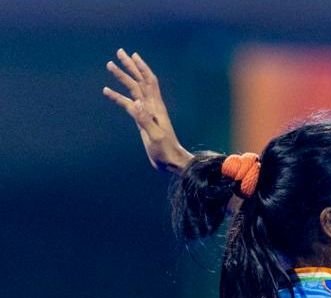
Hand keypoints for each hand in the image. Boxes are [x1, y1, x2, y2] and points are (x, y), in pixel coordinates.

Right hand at [102, 48, 192, 173]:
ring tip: (111, 65)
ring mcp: (148, 113)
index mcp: (156, 108)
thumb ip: (145, 120)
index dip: (140, 68)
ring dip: (123, 76)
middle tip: (118, 52)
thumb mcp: (156, 137)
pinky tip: (108, 91)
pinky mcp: (142, 120)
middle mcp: (152, 107)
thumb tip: (136, 103)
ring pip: (134, 90)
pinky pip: (128, 103)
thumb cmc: (165, 151)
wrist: (171, 162)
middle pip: (140, 81)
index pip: (147, 83)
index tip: (130, 56)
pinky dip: (118, 95)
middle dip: (129, 66)